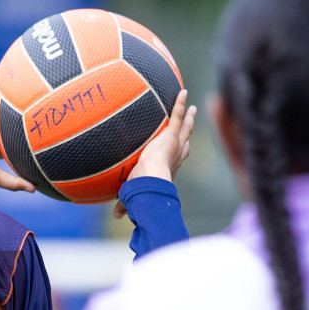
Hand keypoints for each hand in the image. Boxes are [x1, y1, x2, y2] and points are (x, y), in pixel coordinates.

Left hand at [112, 89, 195, 219]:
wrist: (151, 181)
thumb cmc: (142, 191)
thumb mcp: (132, 195)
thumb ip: (124, 203)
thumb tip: (116, 216)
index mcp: (168, 168)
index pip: (177, 158)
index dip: (181, 153)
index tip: (184, 148)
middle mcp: (175, 157)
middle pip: (185, 141)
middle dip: (188, 131)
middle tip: (192, 120)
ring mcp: (174, 145)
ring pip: (184, 128)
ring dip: (188, 117)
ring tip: (192, 107)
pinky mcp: (170, 136)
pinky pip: (176, 116)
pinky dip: (180, 104)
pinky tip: (182, 93)